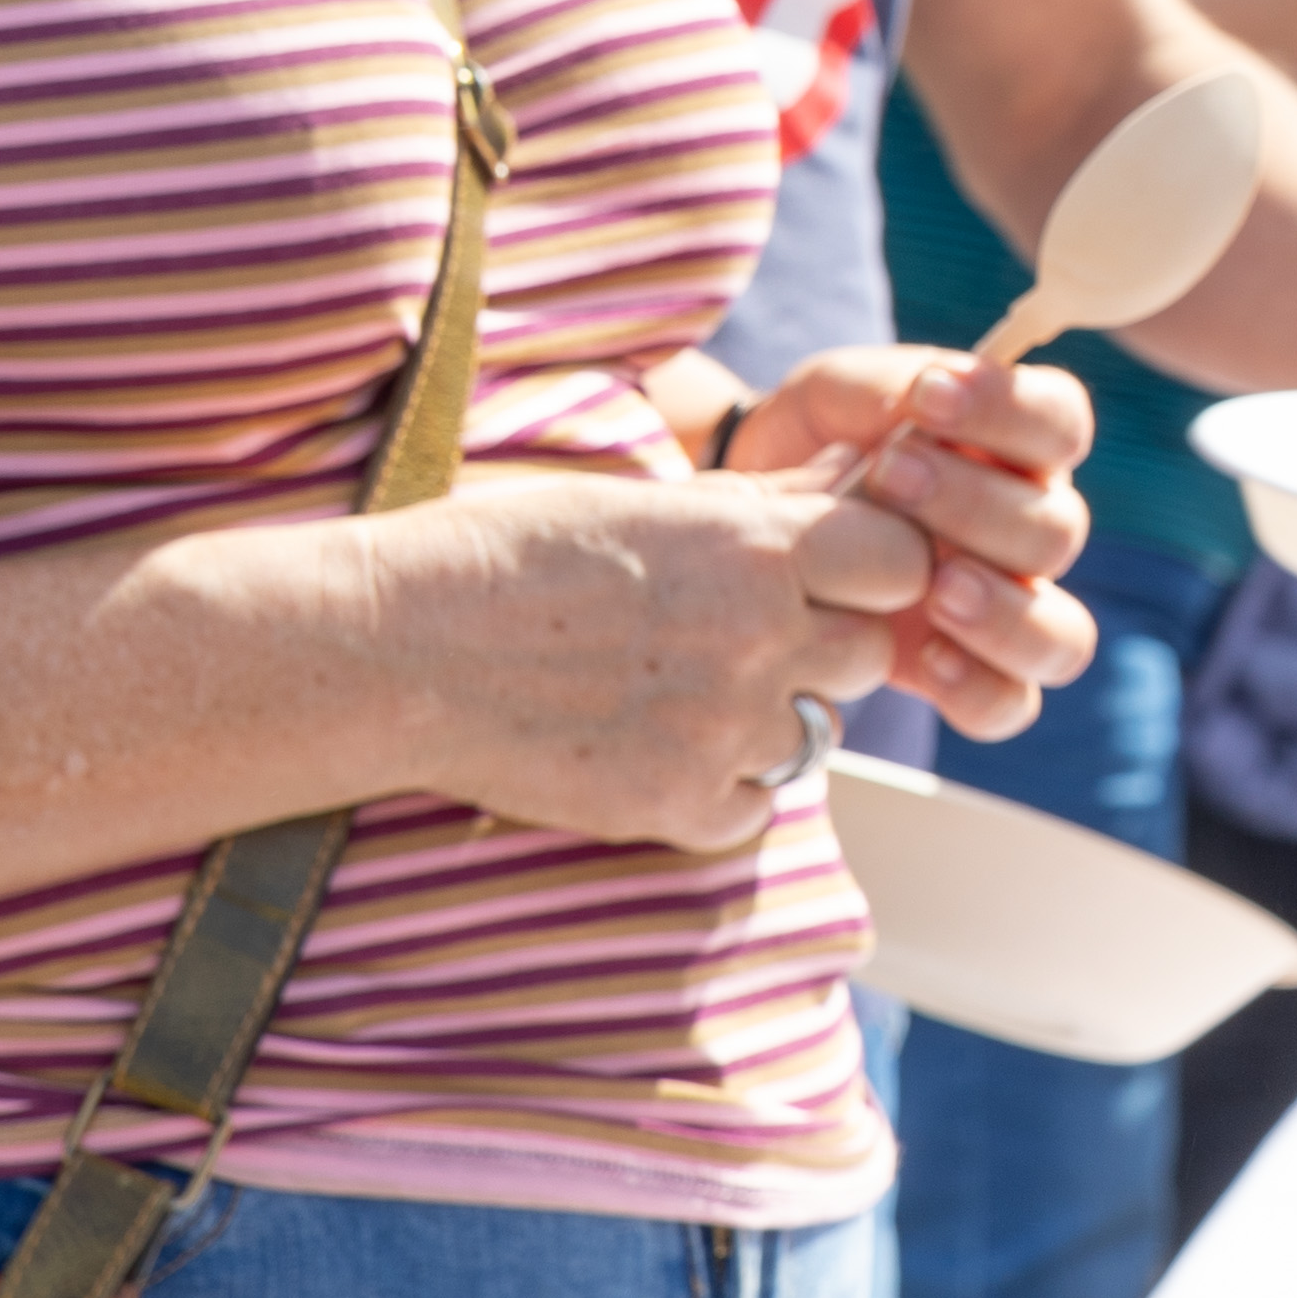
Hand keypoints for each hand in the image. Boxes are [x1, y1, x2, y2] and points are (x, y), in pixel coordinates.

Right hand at [358, 475, 931, 852]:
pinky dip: (716, 791)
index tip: (838, 575)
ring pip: (817, 732)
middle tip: (742, 639)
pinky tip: (648, 751)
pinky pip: (754, 806)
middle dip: (827, 646)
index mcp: (753, 546)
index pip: (904, 562)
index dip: (879, 571)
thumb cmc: (506, 554)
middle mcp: (758, 635)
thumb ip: (752, 513)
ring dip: (770, 718)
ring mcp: (723, 727)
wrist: (392, 648)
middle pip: (872, 653)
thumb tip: (838, 490)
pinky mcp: (678, 804)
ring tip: (679, 692)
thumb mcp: (641, 503)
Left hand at [714, 349, 1101, 739]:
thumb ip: (879, 387)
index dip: (1012, 409)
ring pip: (1061, 632)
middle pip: (1058, 529)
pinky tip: (929, 659)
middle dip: (975, 503)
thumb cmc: (811, 447)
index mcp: (1015, 451)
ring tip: (936, 587)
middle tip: (891, 476)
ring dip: (1005, 610)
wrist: (752, 529)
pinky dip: (979, 687)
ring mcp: (1007, 611)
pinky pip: (1011, 702)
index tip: (930, 396)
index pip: (1061, 422)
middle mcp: (1027, 531)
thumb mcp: (831, 398)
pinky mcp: (967, 675)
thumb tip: (923, 397)